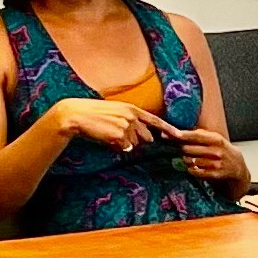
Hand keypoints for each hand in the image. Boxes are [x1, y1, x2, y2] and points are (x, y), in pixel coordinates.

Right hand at [47, 98, 174, 152]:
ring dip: (123, 144)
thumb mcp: (116, 112)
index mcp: (132, 108)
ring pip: (133, 144)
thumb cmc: (95, 115)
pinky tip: (105, 138)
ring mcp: (126, 126)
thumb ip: (131, 121)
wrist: (78, 115)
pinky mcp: (119, 135)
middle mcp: (133, 116)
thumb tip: (141, 138)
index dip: (169, 129)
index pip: (155, 121)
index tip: (180, 136)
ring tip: (108, 134)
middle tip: (117, 134)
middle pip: (145, 137)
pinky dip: (115, 147)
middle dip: (136, 140)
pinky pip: (123, 148)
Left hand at [174, 128, 247, 182]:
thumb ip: (200, 134)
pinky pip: (194, 171)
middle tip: (181, 148)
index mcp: (216, 139)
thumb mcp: (215, 138)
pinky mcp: (213, 174)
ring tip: (190, 158)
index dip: (183, 135)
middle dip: (182, 148)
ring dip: (186, 159)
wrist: (237, 166)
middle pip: (189, 149)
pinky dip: (191, 169)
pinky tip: (194, 166)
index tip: (172, 134)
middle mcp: (216, 151)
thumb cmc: (222, 149)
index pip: (196, 136)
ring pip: (190, 161)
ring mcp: (215, 164)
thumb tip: (180, 130)